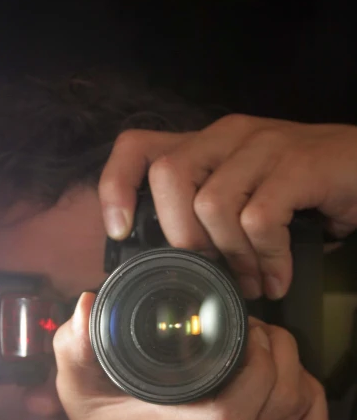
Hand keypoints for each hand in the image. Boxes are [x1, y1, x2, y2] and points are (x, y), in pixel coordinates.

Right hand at [53, 293, 329, 419]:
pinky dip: (311, 403)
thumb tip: (88, 305)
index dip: (255, 360)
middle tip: (253, 326)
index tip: (243, 326)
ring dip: (294, 369)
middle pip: (280, 402)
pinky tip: (292, 380)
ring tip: (266, 346)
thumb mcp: (77, 392)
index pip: (237, 409)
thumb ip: (75, 349)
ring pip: (299, 413)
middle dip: (278, 349)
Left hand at [99, 116, 356, 299]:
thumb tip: (175, 265)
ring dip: (230, 258)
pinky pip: (259, 220)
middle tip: (208, 272)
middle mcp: (227, 136)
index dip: (116, 186)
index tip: (120, 231)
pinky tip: (278, 277)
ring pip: (212, 203)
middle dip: (181, 238)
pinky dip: (266, 259)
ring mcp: (263, 145)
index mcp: (206, 144)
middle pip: (168, 176)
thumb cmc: (303, 190)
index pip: (138, 147)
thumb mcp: (245, 197)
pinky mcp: (298, 164)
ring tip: (251, 283)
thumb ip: (209, 218)